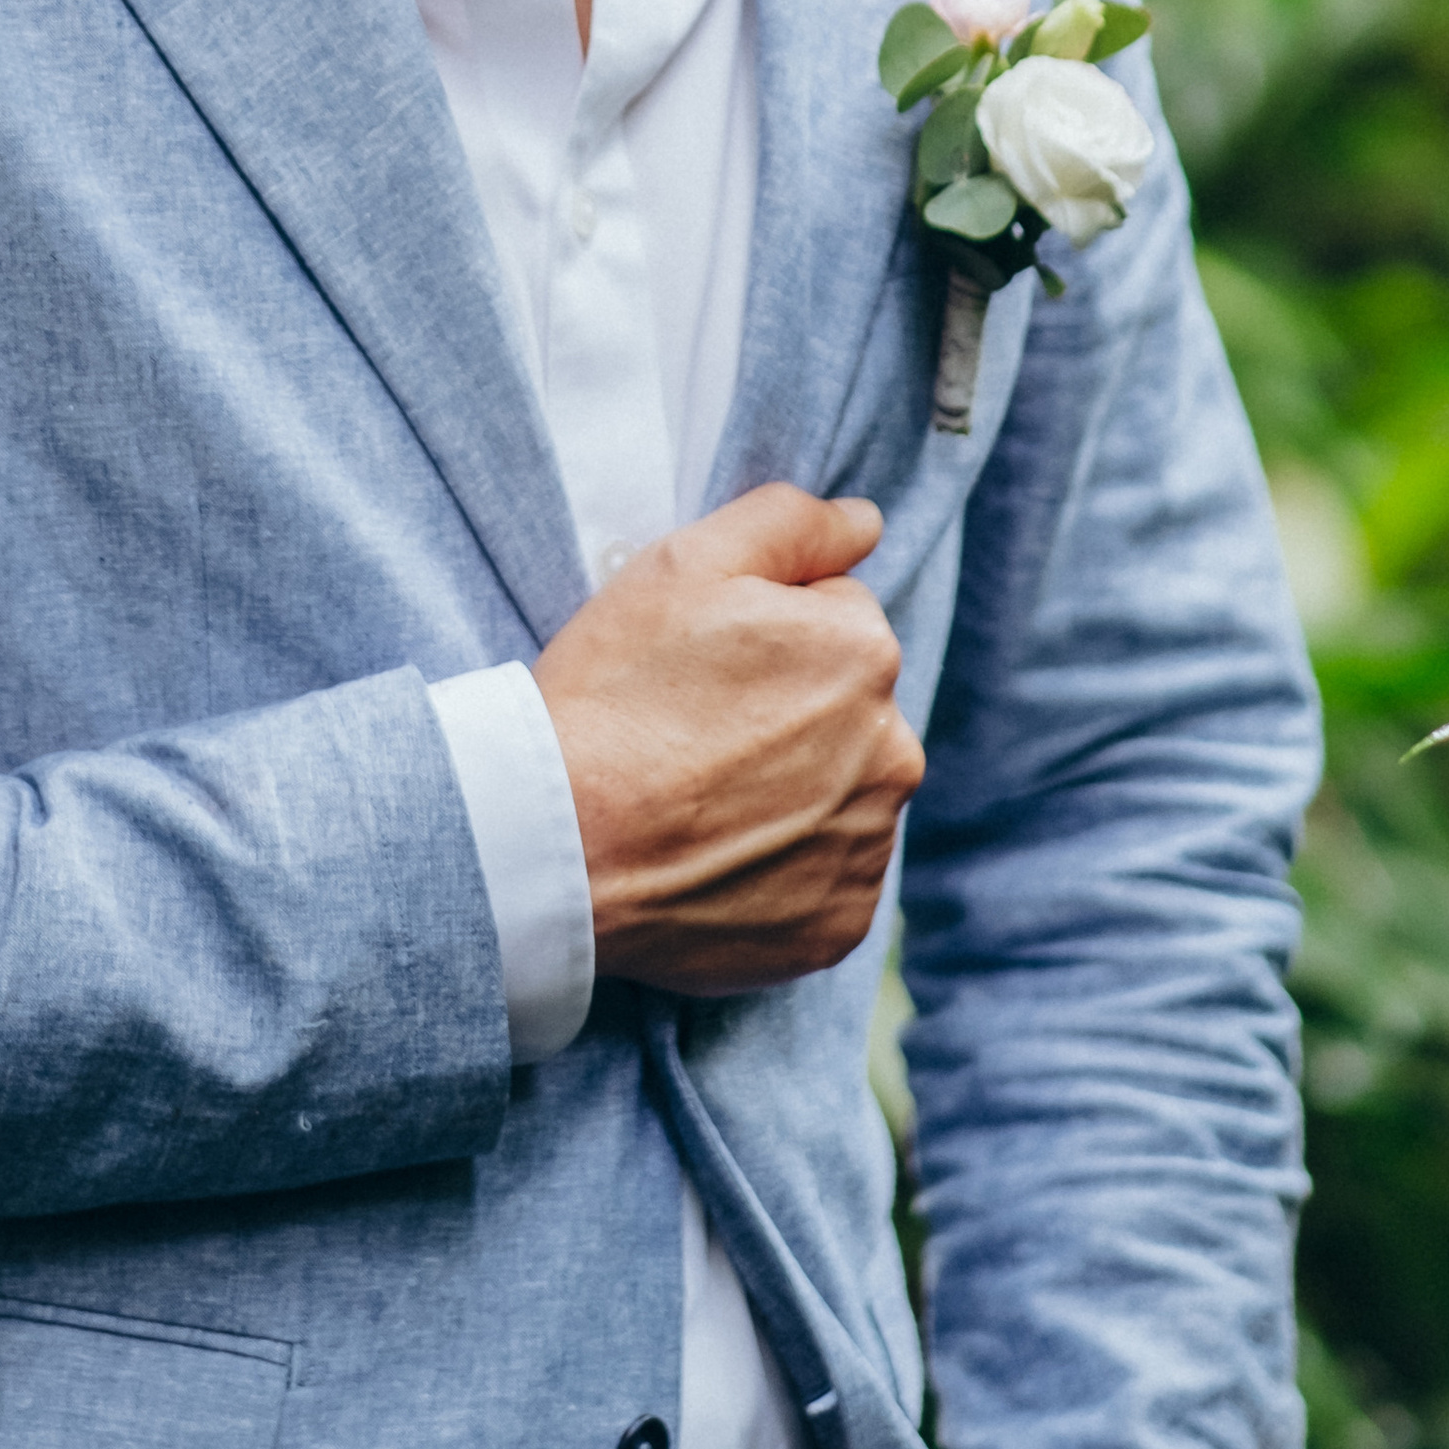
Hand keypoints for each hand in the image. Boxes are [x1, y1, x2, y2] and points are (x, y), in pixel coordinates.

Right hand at [530, 485, 920, 995]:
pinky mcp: (837, 926)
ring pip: (837, 794)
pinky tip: (708, 855)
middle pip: (845, 709)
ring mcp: (868, 849)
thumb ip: (790, 522)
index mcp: (865, 651)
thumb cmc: (611, 695)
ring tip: (693, 797)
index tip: (699, 665)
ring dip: (785, 791)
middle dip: (785, 711)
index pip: (831, 618)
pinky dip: (776, 869)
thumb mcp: (684, 563)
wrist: (554, 844)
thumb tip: (865, 521)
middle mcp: (893, 753)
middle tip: (688, 730)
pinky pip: (819, 879)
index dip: (759, 634)